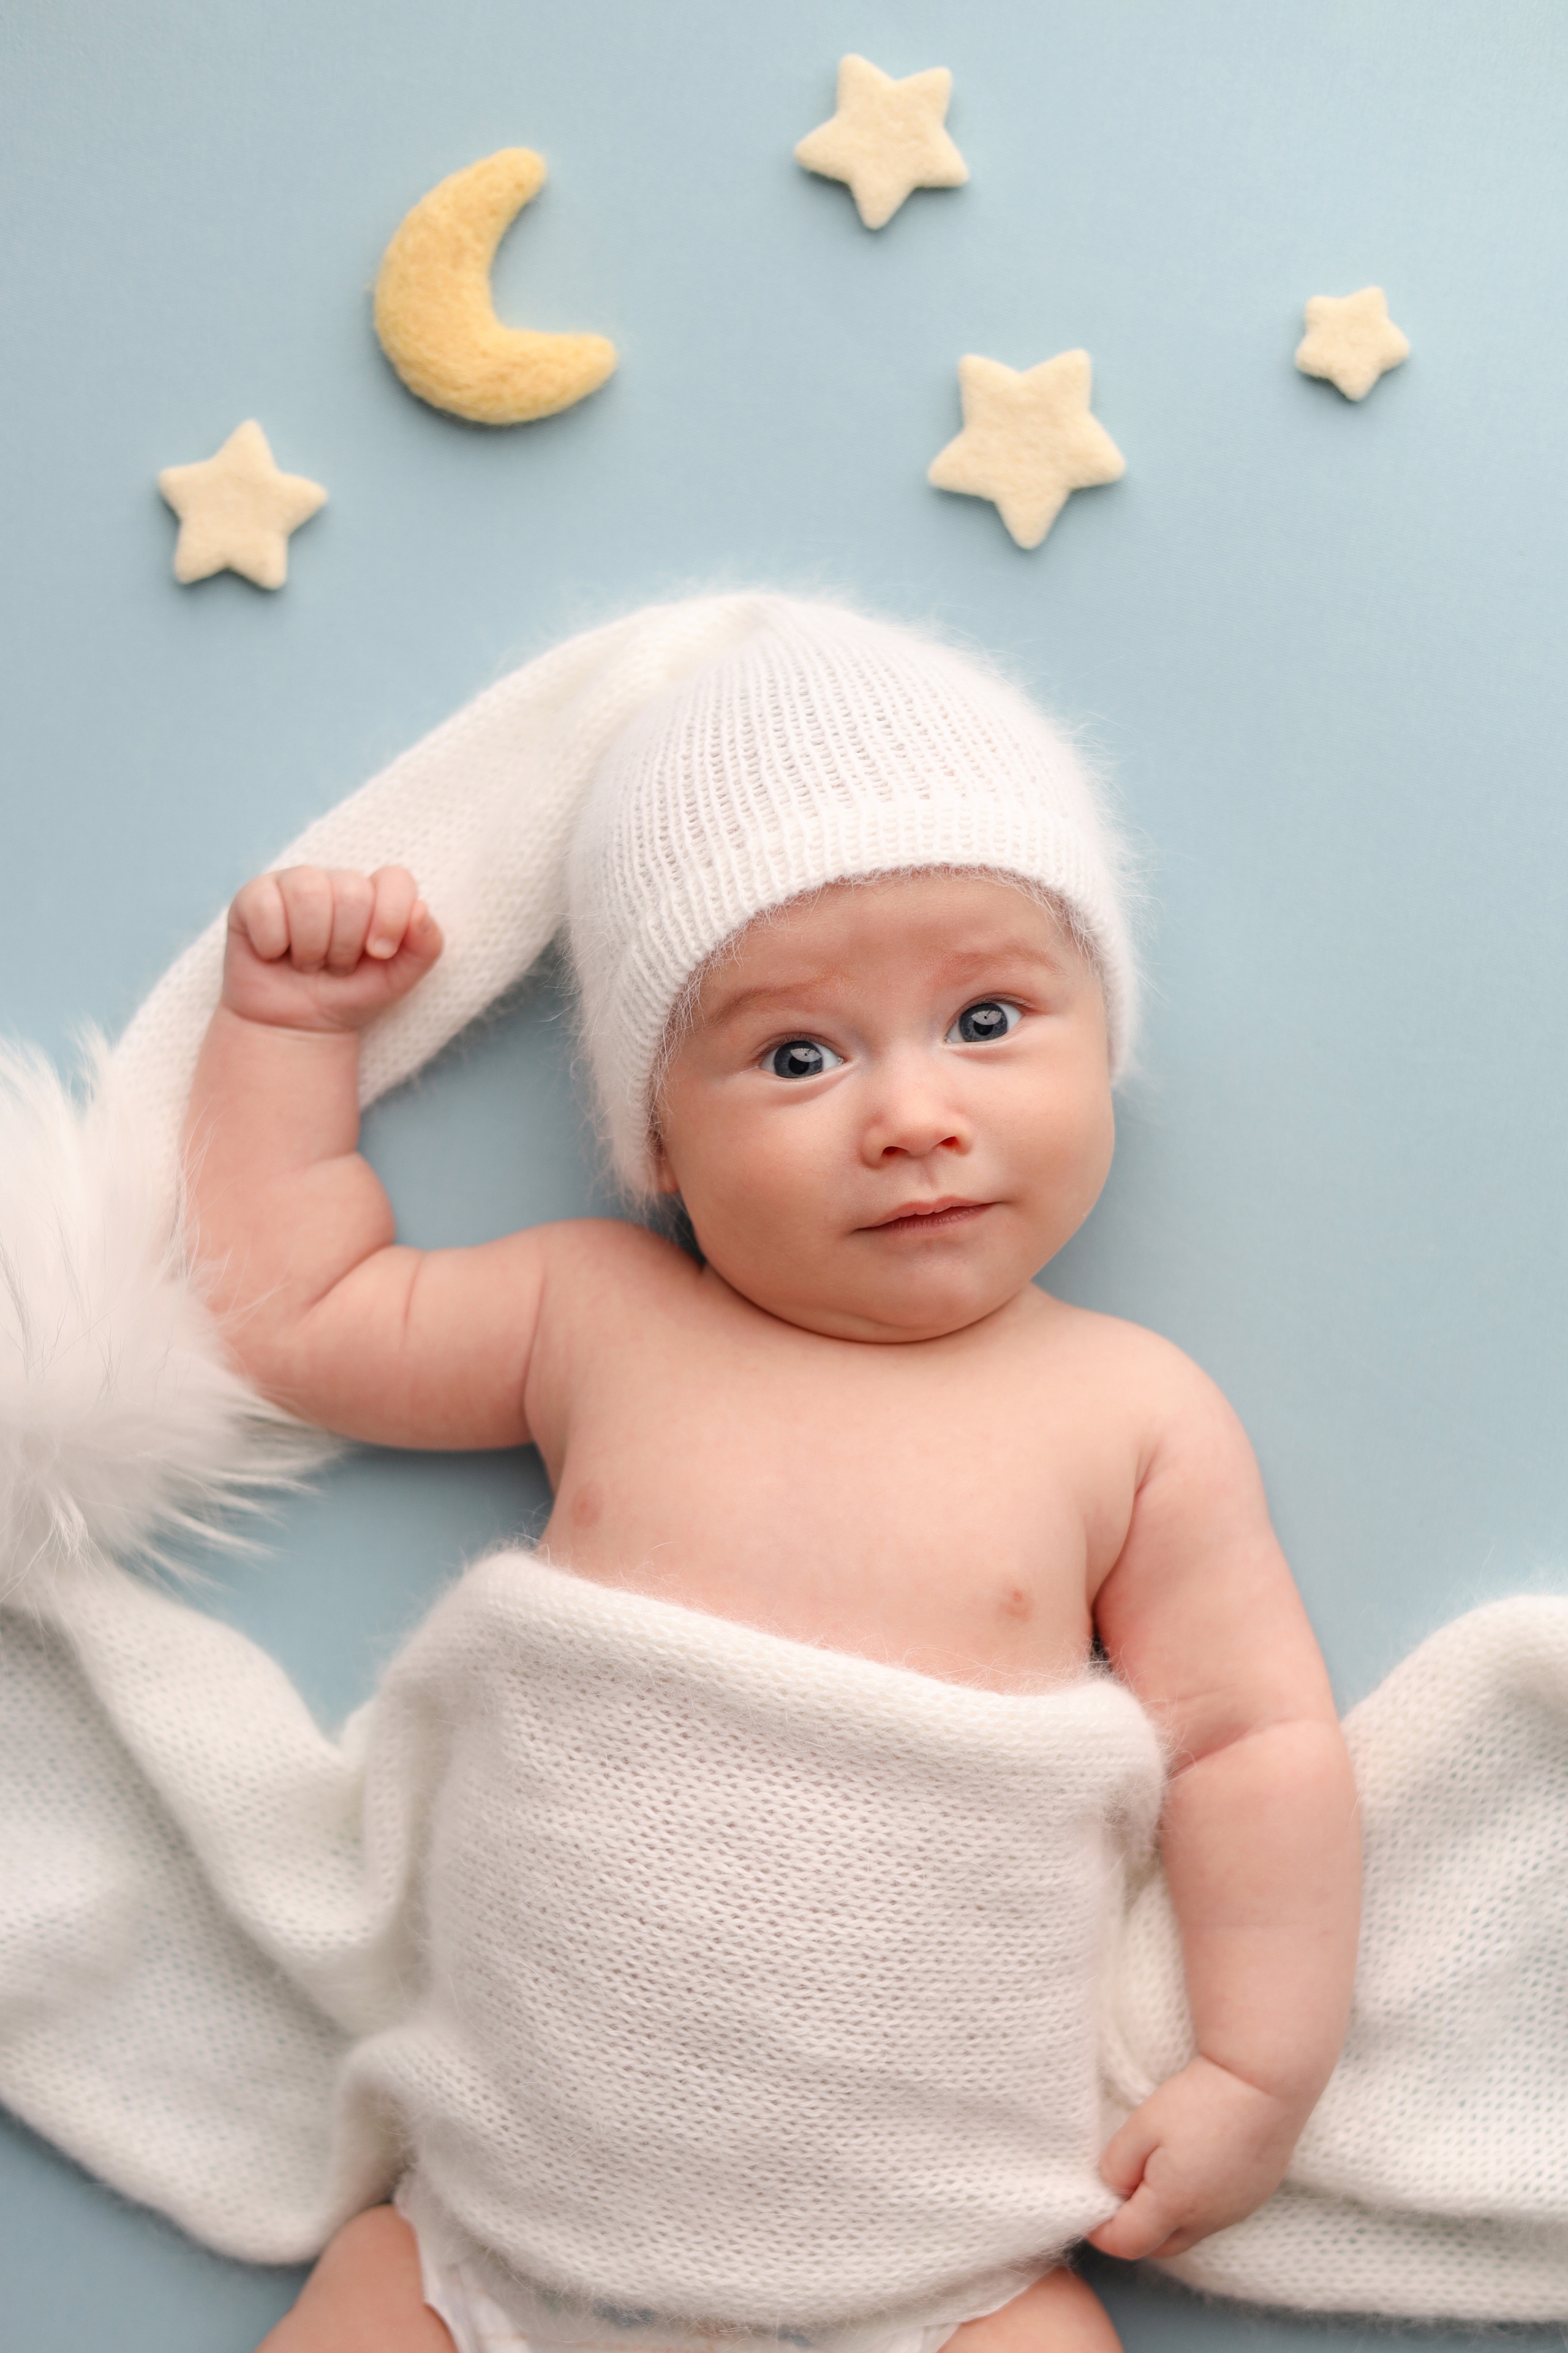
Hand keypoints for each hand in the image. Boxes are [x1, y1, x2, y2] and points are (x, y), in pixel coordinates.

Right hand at [222, 865, 442, 1030]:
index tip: (379, 953)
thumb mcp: (399, 978)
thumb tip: (420, 909)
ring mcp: (292, 884)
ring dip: (311, 946)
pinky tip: (274, 955)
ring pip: (308, 893)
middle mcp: (335, 881)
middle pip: (352, 891)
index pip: (395, 879)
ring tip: (308, 963)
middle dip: (345, 945)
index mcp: (375, 894)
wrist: (297, 1027)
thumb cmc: (349, 995)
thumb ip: (426, 945)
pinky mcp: (253, 897)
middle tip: (335, 966)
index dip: (391, 917)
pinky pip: (265, 905)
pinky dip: (273, 944)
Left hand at [1087, 2056, 1305, 2260]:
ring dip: (1165, 2216)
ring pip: (1190, 2230)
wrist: (1266, 2081)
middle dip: (1132, 2230)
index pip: (1126, 2243)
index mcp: (1174, 2207)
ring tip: (1152, 2174)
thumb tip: (1112, 2190)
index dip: (1100, 2231)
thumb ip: (1117, 2166)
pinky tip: (1190, 2166)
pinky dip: (1194, 2203)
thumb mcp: (1142, 2127)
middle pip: (1159, 2246)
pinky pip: (1215, 2213)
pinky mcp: (1255, 2194)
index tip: (1087, 2207)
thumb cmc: (1200, 2100)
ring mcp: (1236, 2210)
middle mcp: (1208, 2220)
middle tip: (1115, 2195)